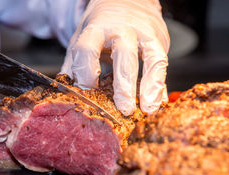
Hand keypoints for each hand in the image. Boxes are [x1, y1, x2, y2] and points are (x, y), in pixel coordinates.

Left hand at [61, 0, 169, 115]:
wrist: (126, 0)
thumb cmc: (102, 25)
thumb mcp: (83, 37)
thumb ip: (75, 64)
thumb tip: (66, 92)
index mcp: (96, 29)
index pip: (87, 49)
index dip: (85, 73)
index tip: (87, 93)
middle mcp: (121, 29)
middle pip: (123, 54)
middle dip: (124, 84)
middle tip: (123, 109)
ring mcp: (144, 33)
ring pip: (151, 58)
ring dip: (151, 85)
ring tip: (147, 109)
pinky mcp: (159, 40)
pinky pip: (162, 64)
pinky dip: (161, 85)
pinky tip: (158, 103)